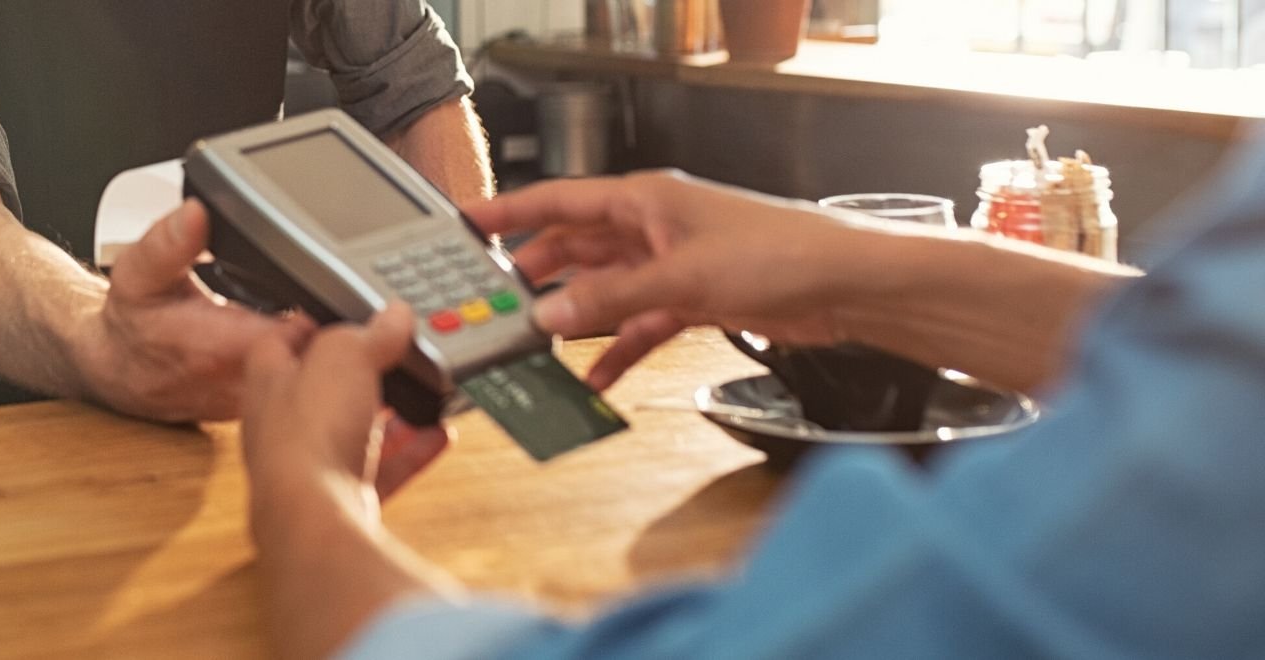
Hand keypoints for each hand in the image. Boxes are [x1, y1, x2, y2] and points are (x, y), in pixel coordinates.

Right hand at [72, 200, 314, 421]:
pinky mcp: (256, 405)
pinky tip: (299, 338)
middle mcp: (236, 382)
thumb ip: (167, 243)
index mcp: (214, 347)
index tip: (326, 284)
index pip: (292, 336)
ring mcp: (249, 399)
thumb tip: (195, 214)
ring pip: (308, 377)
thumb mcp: (138, 273)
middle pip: (310, 358)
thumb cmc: (131, 321)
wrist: (117, 370)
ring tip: (321, 313)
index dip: (317, 309)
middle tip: (337, 295)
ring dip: (319, 348)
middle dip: (328, 327)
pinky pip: (296, 386)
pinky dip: (304, 363)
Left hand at [241, 306, 451, 509]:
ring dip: (387, 416)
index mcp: (269, 382)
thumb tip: (394, 316)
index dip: (308, 324)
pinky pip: (381, 471)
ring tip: (420, 396)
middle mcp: (283, 425)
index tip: (339, 315)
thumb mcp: (344, 357)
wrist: (314, 517)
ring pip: (352, 432)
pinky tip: (436, 437)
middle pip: (321, 390)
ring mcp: (311, 466)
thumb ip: (370, 333)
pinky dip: (410, 453)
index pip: (279, 342)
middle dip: (357, 374)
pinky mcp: (339, 497)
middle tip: (390, 357)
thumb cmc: (307, 434)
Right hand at [465, 171, 871, 389]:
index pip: (558, 201)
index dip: (509, 212)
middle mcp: (652, 227)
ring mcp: (671, 265)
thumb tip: (550, 312)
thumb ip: (611, 299)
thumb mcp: (682, 277)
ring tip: (533, 344)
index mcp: (644, 199)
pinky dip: (617, 350)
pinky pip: (638, 326)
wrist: (846, 286)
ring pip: (604, 291)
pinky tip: (596, 378)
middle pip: (575, 248)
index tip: (467, 225)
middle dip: (535, 275)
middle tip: (492, 301)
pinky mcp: (692, 300)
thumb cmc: (782, 252)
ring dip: (574, 318)